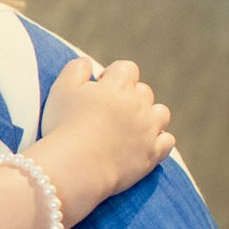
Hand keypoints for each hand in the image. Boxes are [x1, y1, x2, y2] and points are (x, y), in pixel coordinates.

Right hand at [28, 58, 173, 226]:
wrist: (75, 166)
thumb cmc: (63, 126)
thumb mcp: (61, 89)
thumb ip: (75, 68)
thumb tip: (88, 63)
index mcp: (118, 86)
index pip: (126, 69)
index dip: (113, 76)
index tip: (98, 89)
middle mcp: (139, 104)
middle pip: (143, 91)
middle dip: (130, 96)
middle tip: (108, 111)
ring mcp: (149, 129)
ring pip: (160, 113)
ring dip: (149, 115)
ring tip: (130, 126)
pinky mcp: (153, 153)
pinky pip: (167, 141)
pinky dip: (159, 140)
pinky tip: (144, 143)